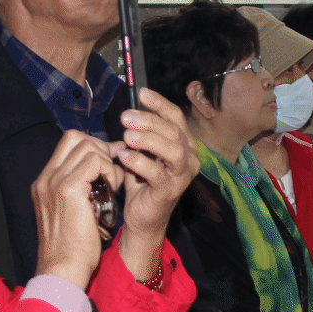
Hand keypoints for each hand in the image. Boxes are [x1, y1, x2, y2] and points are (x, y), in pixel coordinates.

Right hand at [32, 130, 120, 288]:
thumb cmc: (71, 249)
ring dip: (106, 161)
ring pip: (86, 146)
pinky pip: (95, 161)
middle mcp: (46, 179)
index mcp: (45, 183)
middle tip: (112, 173)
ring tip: (111, 185)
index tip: (109, 163)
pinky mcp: (68, 190)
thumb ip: (83, 190)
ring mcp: (54, 182)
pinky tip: (111, 190)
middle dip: (100, 149)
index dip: (92, 148)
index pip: (67, 144)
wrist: (62, 271)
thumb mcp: (74, 213)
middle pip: (75, 137)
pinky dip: (109, 170)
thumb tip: (106, 170)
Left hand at [111, 89, 196, 281]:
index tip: (141, 93)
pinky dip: (139, 162)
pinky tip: (123, 156)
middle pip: (173, 131)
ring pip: (172, 150)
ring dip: (148, 139)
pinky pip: (157, 173)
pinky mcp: (170, 192)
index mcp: (184, 145)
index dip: (159, 104)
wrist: (141, 218)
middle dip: (149, 120)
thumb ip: (139, 134)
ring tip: (126, 136)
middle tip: (126, 117)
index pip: (176, 118)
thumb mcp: (140, 152)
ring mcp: (182, 176)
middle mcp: (189, 159)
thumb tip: (129, 112)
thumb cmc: (141, 182)